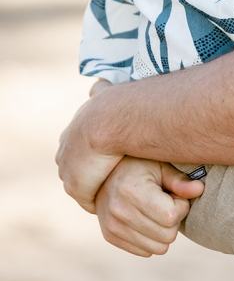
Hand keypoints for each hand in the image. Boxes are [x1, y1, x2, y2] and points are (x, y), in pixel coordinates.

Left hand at [56, 98, 122, 212]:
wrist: (108, 121)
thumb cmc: (114, 106)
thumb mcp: (104, 94)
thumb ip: (101, 91)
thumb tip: (100, 81)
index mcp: (71, 134)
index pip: (79, 150)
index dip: (94, 155)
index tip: (111, 157)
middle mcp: (65, 153)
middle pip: (78, 170)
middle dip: (93, 173)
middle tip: (117, 174)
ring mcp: (68, 172)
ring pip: (84, 185)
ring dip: (99, 187)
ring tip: (121, 188)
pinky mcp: (76, 187)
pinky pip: (90, 200)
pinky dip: (102, 198)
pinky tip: (119, 197)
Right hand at [95, 157, 203, 256]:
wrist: (103, 174)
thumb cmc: (139, 166)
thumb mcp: (161, 166)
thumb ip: (179, 181)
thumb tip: (199, 190)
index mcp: (132, 191)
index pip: (171, 217)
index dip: (181, 206)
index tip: (175, 195)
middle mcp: (119, 211)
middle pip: (167, 236)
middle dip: (174, 220)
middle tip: (167, 203)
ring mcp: (112, 227)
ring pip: (158, 249)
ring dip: (164, 232)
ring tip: (156, 212)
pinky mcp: (110, 237)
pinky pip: (145, 252)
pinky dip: (151, 239)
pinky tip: (146, 220)